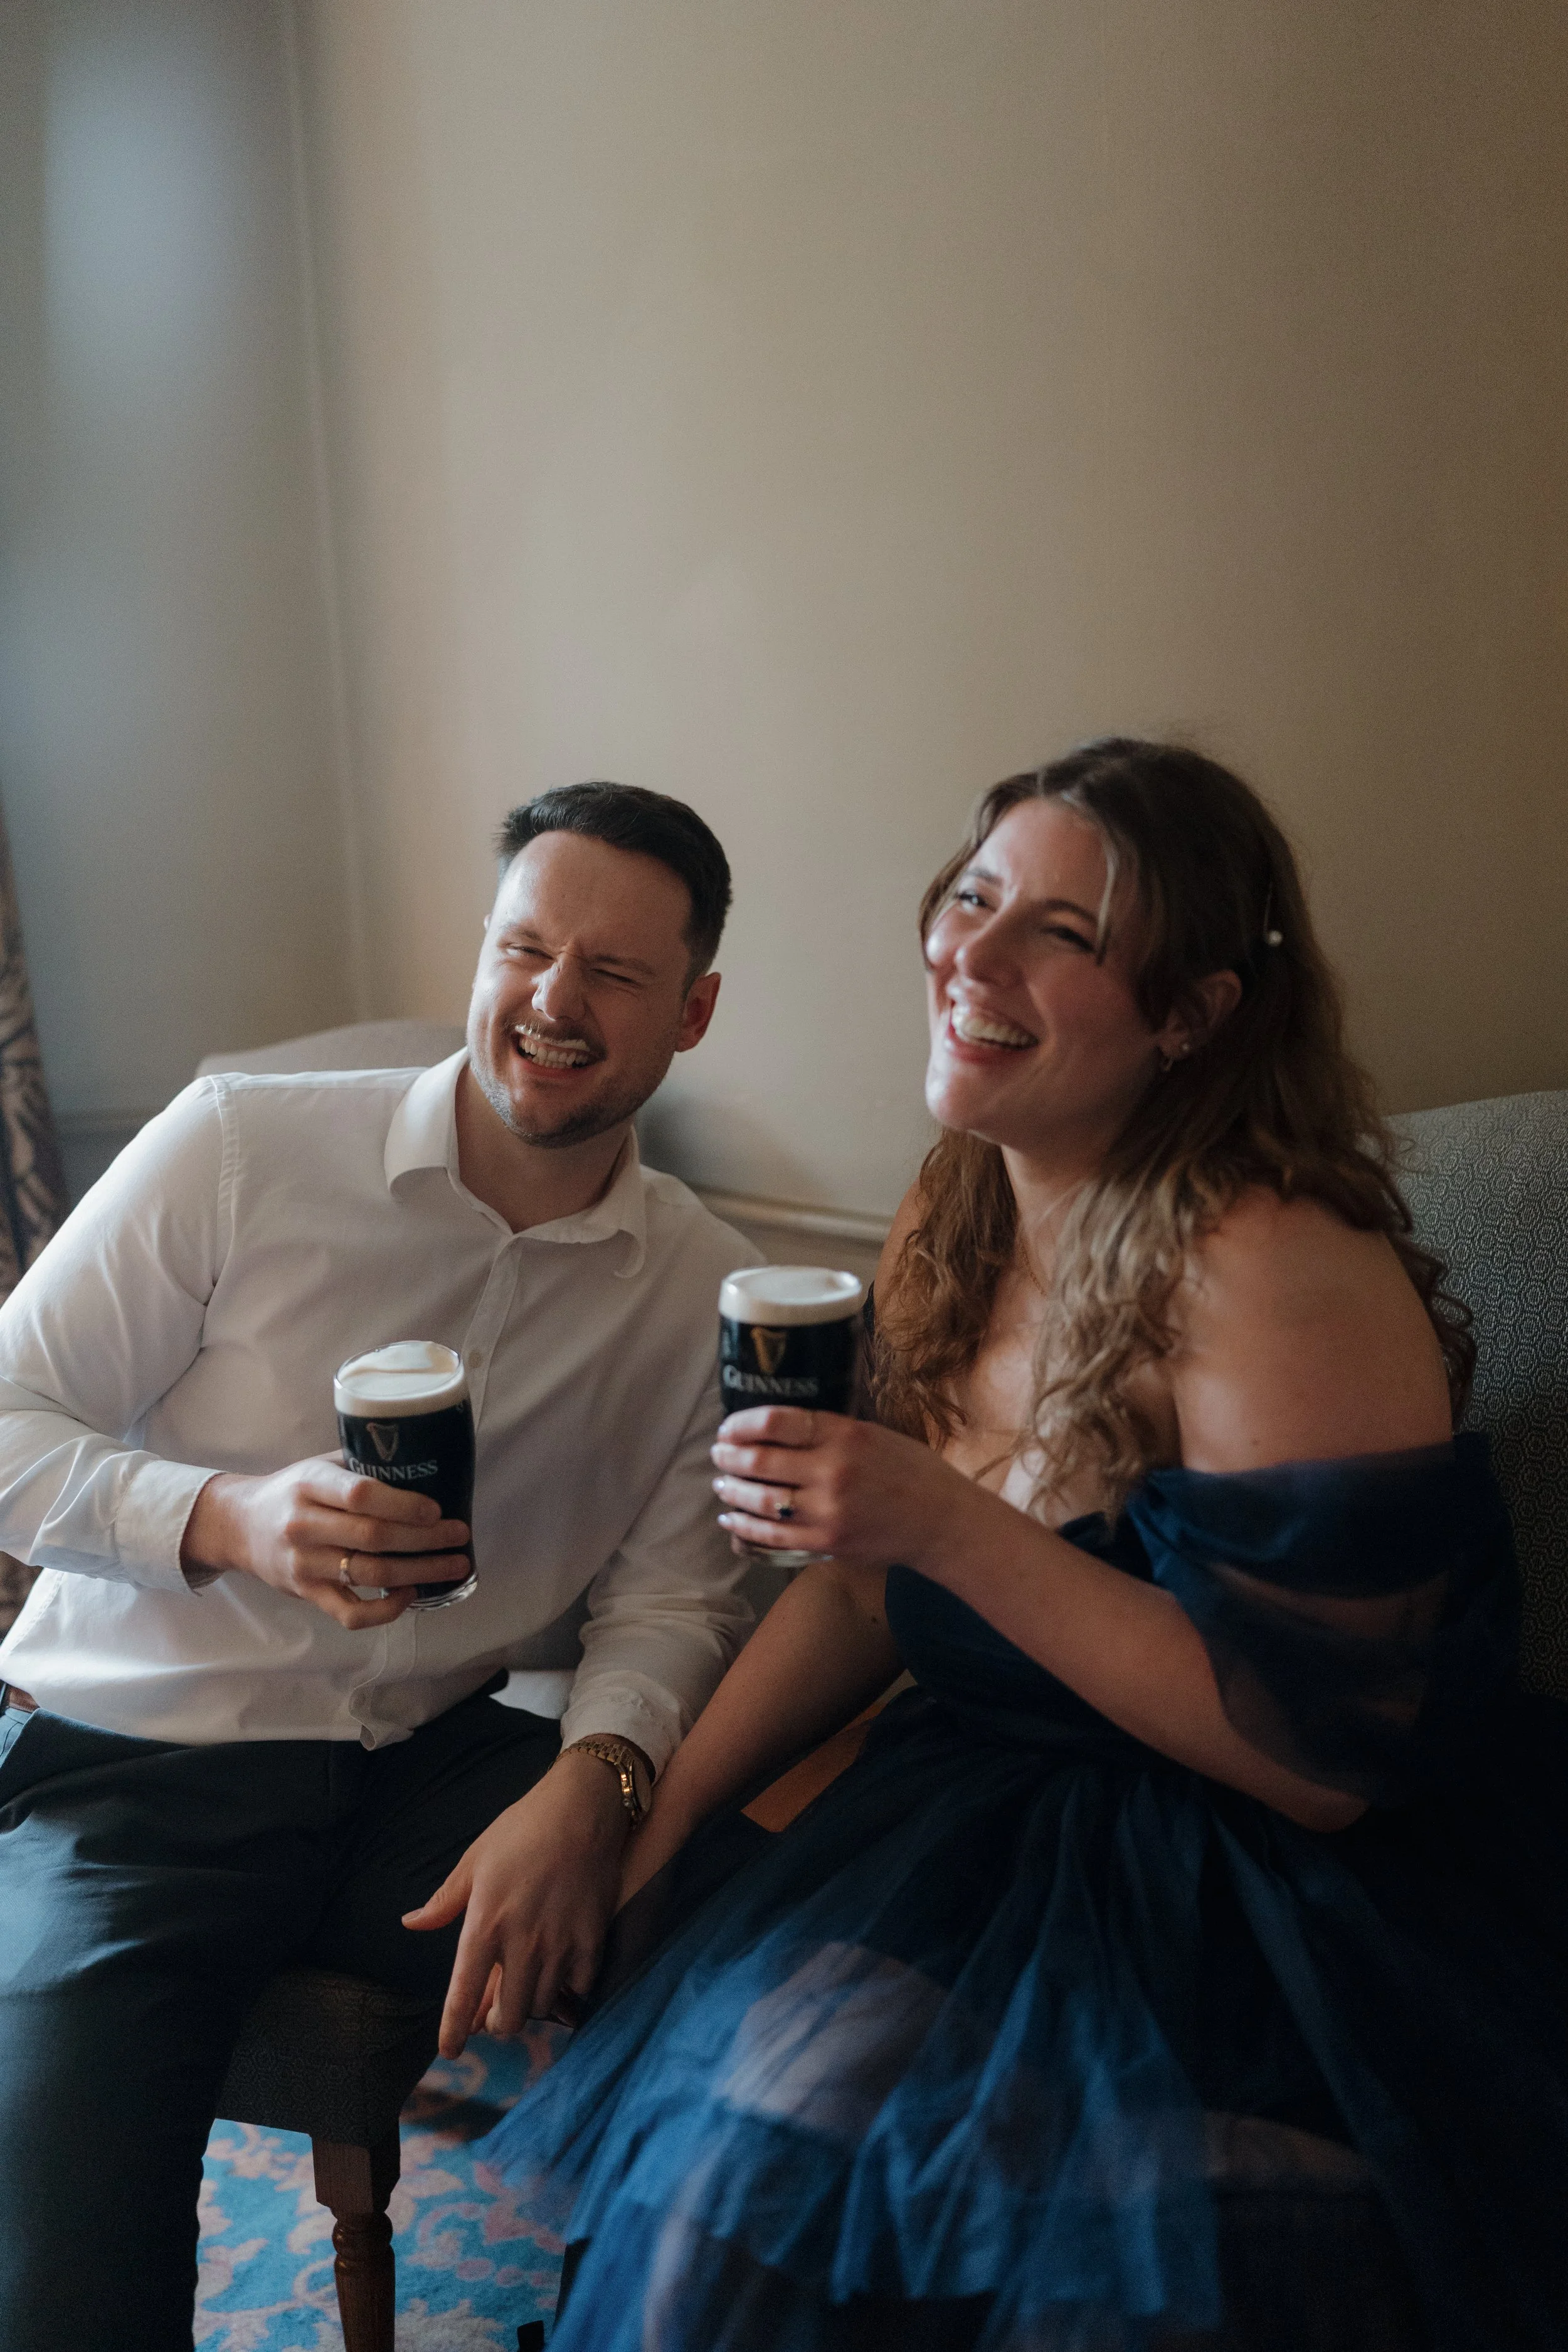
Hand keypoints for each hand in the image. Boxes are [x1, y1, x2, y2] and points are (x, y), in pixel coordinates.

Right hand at [180, 1455, 470, 1629]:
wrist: (241, 1525)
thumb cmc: (294, 1491)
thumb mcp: (320, 1465)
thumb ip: (362, 1465)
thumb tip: (426, 1463)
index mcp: (310, 1484)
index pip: (361, 1494)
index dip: (404, 1504)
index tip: (438, 1509)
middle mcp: (304, 1525)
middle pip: (374, 1536)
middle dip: (426, 1539)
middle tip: (459, 1535)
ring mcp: (304, 1564)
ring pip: (369, 1573)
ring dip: (420, 1572)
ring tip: (455, 1565)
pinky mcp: (307, 1594)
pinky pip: (351, 1613)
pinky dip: (386, 1609)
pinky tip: (410, 1594)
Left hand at [403, 1752, 629, 2055]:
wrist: (582, 1807)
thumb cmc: (521, 1829)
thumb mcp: (474, 1860)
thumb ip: (444, 1902)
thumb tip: (411, 1923)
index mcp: (484, 1925)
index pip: (463, 1996)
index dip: (453, 2031)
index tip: (450, 2051)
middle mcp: (521, 1944)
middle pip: (508, 2017)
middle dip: (498, 2022)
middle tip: (496, 2009)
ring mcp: (559, 1945)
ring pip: (541, 2006)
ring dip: (530, 2004)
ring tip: (526, 1986)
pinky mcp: (592, 1939)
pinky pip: (578, 1988)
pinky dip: (567, 1990)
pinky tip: (561, 1974)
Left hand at [710, 1407, 965, 1571]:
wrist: (941, 1522)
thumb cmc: (911, 1471)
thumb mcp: (873, 1433)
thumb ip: (828, 1430)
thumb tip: (776, 1426)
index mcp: (845, 1436)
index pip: (777, 1423)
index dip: (743, 1424)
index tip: (729, 1427)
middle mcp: (832, 1472)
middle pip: (760, 1462)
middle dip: (729, 1457)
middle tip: (718, 1453)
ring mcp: (826, 1513)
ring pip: (759, 1501)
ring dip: (732, 1491)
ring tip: (721, 1483)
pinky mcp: (825, 1544)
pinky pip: (771, 1537)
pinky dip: (744, 1527)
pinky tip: (732, 1519)